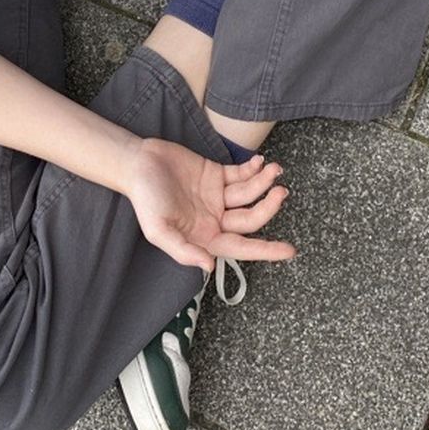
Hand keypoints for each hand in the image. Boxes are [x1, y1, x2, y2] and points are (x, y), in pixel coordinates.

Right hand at [126, 137, 296, 273]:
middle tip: (281, 191)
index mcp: (205, 237)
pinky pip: (241, 175)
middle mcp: (215, 219)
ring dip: (264, 183)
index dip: (266, 251)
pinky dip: (253, 169)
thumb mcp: (158, 230)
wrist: (139, 163)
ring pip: (249, 194)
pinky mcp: (216, 175)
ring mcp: (217, 197)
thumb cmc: (145, 199)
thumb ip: (183, 251)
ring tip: (273, 170)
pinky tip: (260, 162)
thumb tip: (208, 267)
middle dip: (269, 207)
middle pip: (251, 218)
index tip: (290, 251)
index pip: (241, 247)